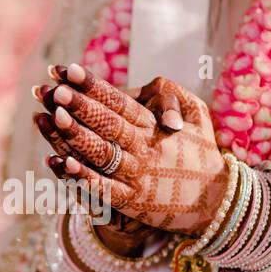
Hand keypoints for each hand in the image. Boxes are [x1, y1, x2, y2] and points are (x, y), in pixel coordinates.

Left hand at [32, 64, 228, 235]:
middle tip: (56, 89)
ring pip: (102, 153)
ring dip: (77, 135)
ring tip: (54, 117)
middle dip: (81, 106)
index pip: (120, 102)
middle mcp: (145, 149)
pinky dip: (84, 176)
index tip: (72, 70)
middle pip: (108, 124)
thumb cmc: (202, 153)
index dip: (95, 86)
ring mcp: (138, 175)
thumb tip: (154, 89)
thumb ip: (175, 96)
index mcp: (154, 126)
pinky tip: (63, 163)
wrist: (217, 201)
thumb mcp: (198, 116)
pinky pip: (105, 188)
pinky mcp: (133, 201)